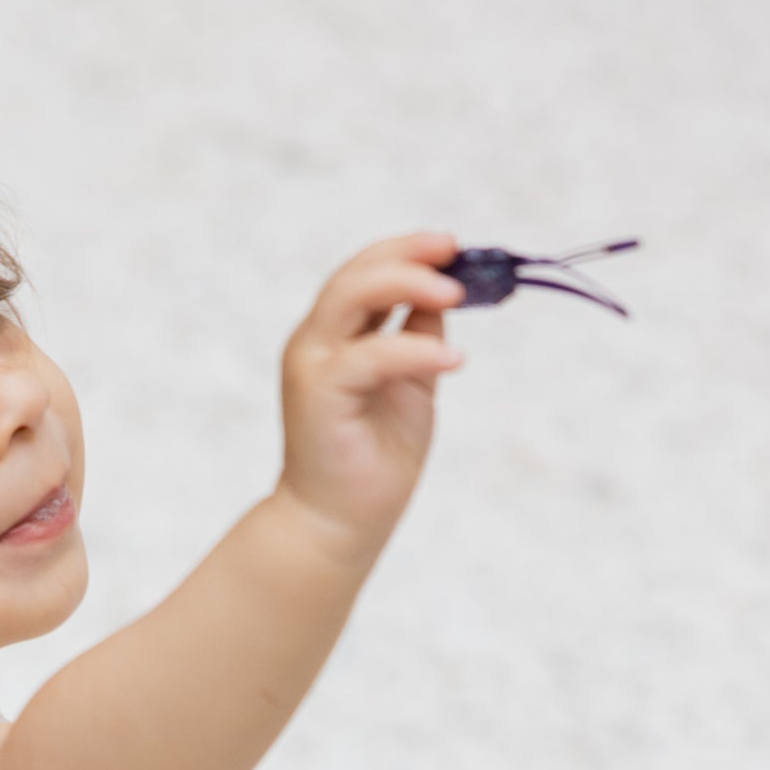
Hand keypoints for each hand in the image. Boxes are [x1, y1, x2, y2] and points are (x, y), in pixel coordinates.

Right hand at [275, 232, 464, 559]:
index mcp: (334, 336)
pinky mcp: (319, 393)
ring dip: (409, 283)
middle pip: (357, 272)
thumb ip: (419, 336)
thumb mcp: (410, 382)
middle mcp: (315, 342)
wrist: (338, 523)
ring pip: (352, 295)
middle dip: (409, 254)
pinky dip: (415, 351)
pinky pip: (371, 355)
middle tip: (456, 251)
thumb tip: (449, 291)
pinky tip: (454, 360)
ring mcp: (312, 365)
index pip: (365, 272)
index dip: (408, 250)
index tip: (453, 245)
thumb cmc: (374, 459)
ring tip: (457, 293)